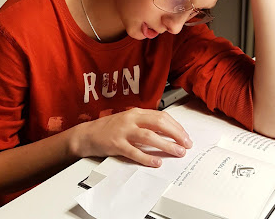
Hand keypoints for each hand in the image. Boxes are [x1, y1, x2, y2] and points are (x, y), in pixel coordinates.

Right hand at [72, 108, 192, 166]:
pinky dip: (147, 158)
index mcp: (136, 112)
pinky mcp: (116, 144)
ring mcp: (124, 131)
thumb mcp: (129, 121)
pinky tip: (157, 162)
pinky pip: (134, 152)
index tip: (185, 136)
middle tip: (186, 144)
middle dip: (176, 134)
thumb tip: (167, 132)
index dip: (176, 126)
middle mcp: (131, 119)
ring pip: (149, 136)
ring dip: (166, 145)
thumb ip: (146, 124)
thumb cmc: (110, 128)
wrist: (87, 134)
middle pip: (158, 123)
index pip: (161, 116)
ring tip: (178, 152)